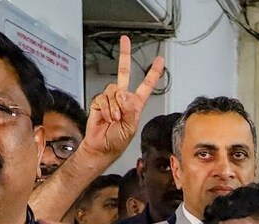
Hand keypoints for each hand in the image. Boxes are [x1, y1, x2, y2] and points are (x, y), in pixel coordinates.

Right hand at [80, 36, 164, 161]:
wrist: (101, 147)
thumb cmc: (117, 140)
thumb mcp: (130, 126)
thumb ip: (129, 109)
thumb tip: (123, 93)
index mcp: (136, 104)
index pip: (146, 85)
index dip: (153, 73)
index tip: (160, 60)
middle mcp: (123, 98)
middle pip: (123, 72)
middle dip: (124, 55)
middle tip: (125, 40)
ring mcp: (111, 99)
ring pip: (114, 90)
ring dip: (115, 107)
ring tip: (115, 119)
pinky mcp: (99, 101)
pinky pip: (103, 98)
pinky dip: (105, 109)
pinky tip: (107, 118)